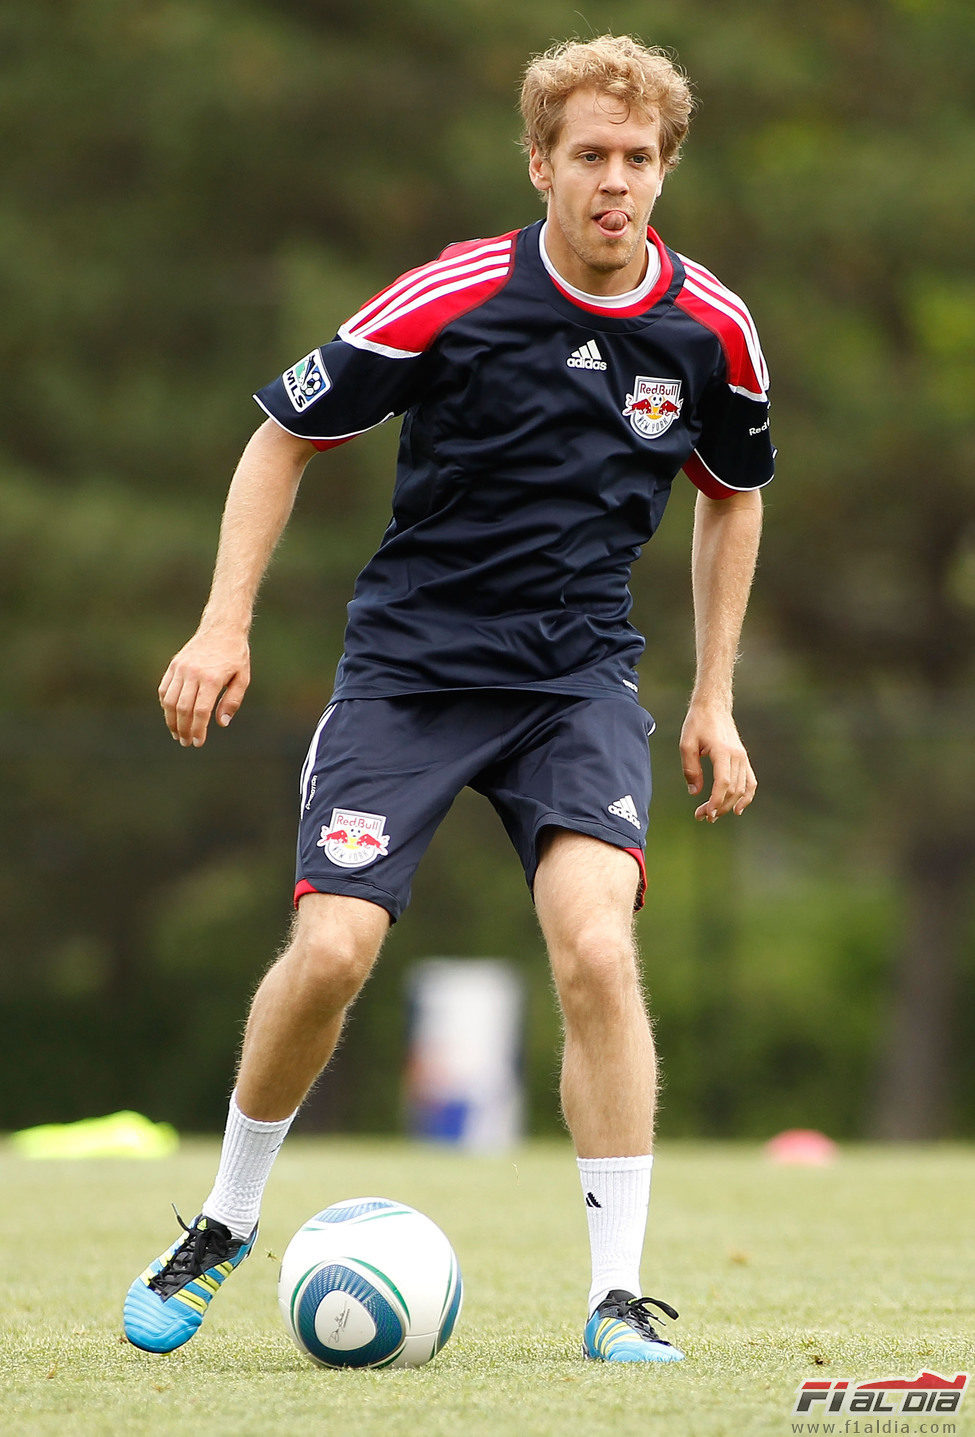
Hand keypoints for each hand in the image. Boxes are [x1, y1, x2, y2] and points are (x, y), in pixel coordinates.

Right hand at [158, 627, 250, 746]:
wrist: (221, 629)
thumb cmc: (235, 655)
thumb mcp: (242, 678)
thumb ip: (233, 701)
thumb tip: (221, 723)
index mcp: (212, 678)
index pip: (200, 711)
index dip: (198, 729)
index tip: (198, 742)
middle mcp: (193, 673)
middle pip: (183, 708)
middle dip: (183, 729)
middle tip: (186, 742)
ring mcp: (181, 668)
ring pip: (170, 700)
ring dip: (171, 720)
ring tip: (177, 733)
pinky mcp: (174, 665)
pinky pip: (165, 689)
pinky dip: (166, 705)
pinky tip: (172, 716)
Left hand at [679, 702, 756, 821]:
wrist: (713, 707)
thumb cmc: (697, 723)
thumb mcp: (686, 744)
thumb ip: (690, 769)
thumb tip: (695, 793)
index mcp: (722, 751)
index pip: (723, 782)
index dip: (715, 800)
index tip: (705, 813)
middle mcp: (737, 756)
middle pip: (733, 789)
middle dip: (718, 807)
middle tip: (702, 816)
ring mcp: (743, 758)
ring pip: (742, 789)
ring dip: (728, 805)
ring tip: (714, 815)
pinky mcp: (744, 759)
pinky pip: (750, 782)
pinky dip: (746, 797)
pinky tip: (737, 809)